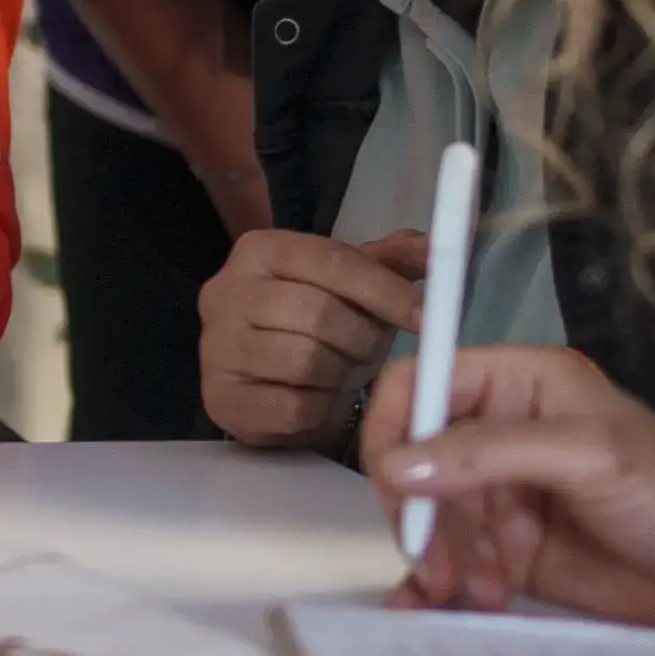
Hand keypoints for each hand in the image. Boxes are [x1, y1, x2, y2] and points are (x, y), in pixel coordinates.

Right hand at [201, 228, 426, 449]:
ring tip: (343, 373)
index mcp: (259, 251)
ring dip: (341, 375)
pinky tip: (320, 399)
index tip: (423, 316)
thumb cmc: (314, 323)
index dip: (383, 289)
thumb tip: (438, 246)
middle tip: (372, 352)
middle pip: (317, 313)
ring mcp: (217, 347)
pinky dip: (321, 409)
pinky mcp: (221, 398)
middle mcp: (226, 291)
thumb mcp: (351, 283)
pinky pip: (294, 407)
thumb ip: (393, 262)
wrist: (263, 380)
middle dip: (361, 339)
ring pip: (305, 362)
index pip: (331, 261)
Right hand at [363, 345, 654, 637]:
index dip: (394, 428)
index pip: (421, 384)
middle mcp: (502, 434)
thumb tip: (394, 464)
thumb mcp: (592, 456)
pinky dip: (433, 589)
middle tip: (440, 568)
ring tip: (478, 594)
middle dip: (420, 515)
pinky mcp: (512, 557)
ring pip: (427, 519)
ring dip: (437, 559)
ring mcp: (504, 498)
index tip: (395, 487)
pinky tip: (434, 610)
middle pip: (413, 462)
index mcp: (521, 384)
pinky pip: (448, 565)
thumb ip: (490, 454)